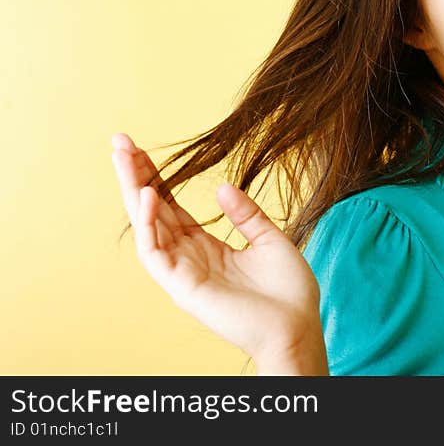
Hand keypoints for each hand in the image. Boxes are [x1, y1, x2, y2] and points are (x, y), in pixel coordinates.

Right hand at [110, 132, 327, 374]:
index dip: (156, 177)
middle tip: (119, 141)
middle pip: (152, 211)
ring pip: (146, 227)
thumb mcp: (270, 240)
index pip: (172, 206)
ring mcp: (182, 273)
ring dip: (133, 192)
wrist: (297, 328)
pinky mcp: (182, 288)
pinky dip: (148, 224)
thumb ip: (246, 215)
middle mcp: (188, 258)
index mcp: (207, 247)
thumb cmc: (288, 292)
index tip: (140, 148)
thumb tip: (222, 186)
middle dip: (134, 176)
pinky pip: (154, 253)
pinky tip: (149, 195)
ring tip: (124, 157)